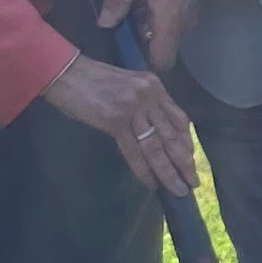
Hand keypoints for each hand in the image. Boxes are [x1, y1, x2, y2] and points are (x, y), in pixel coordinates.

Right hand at [42, 53, 197, 193]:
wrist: (67, 73)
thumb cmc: (93, 80)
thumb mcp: (128, 86)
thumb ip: (145, 103)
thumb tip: (155, 130)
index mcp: (154, 86)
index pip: (179, 119)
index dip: (187, 143)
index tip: (191, 160)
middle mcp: (149, 96)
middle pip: (172, 135)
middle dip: (184, 162)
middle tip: (193, 182)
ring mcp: (133, 108)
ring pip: (156, 146)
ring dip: (168, 171)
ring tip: (177, 189)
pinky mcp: (115, 121)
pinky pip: (134, 152)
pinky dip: (144, 170)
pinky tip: (151, 183)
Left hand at [97, 0, 218, 71]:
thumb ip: (118, 0)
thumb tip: (104, 24)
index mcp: (170, 20)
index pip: (162, 61)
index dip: (143, 63)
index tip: (123, 53)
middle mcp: (183, 24)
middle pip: (159, 48)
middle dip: (139, 42)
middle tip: (115, 28)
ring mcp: (188, 15)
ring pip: (163, 34)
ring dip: (145, 26)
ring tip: (126, 10)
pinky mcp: (188, 6)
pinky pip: (168, 22)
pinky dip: (153, 16)